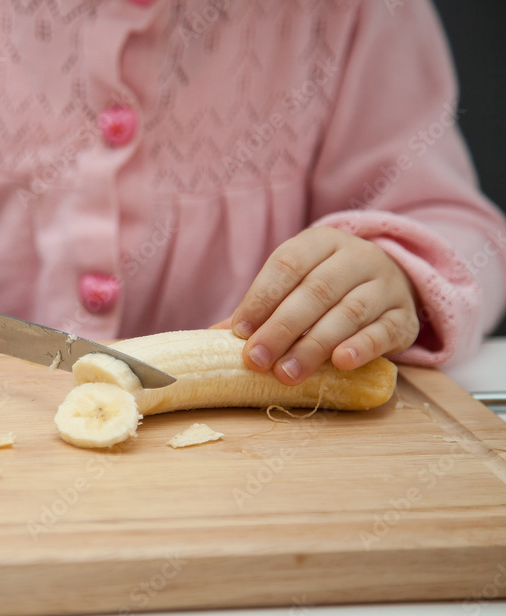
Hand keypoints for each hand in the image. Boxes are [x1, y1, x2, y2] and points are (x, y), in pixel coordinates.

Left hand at [227, 227, 418, 383]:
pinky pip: (384, 331)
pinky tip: (341, 362)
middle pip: (316, 291)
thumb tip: (210, 339)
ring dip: (314, 345)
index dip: (261, 297)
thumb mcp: (295, 286)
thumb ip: (260, 309)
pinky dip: (362, 347)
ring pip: (349, 312)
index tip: (239, 331)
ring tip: (287, 373)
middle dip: (282, 328)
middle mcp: (356, 257)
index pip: (287, 264)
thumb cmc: (328, 289)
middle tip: (257, 360)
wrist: (391, 283)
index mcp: (321, 242)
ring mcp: (385, 285)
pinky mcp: (404, 316)